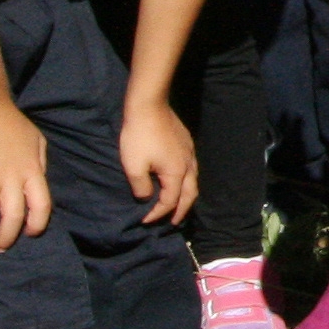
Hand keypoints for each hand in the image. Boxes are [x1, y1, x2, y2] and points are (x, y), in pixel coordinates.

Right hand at [0, 102, 51, 247]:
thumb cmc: (12, 123)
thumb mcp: (37, 141)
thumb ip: (39, 164)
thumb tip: (38, 183)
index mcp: (32, 171)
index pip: (42, 206)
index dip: (37, 224)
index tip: (30, 232)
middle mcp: (12, 179)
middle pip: (13, 218)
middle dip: (7, 238)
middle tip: (0, 247)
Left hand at [119, 96, 198, 224]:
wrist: (149, 105)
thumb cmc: (139, 136)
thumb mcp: (134, 166)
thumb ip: (142, 187)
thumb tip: (147, 197)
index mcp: (176, 173)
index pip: (170, 201)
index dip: (157, 214)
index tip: (145, 221)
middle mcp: (188, 165)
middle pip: (189, 195)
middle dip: (181, 211)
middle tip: (174, 223)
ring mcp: (190, 153)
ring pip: (194, 182)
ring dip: (186, 197)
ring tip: (179, 206)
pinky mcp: (187, 144)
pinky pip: (191, 170)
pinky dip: (186, 183)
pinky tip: (179, 181)